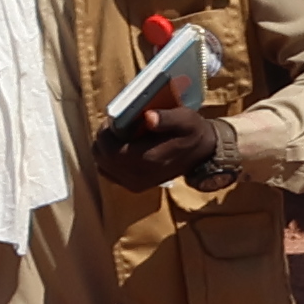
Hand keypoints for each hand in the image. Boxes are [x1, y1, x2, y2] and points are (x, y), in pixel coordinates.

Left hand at [96, 108, 229, 194]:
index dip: (106, 134)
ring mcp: (135, 184)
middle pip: (103, 157)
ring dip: (104, 148)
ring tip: (116, 135)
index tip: (111, 120)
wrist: (201, 154)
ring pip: (102, 165)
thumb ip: (167, 118)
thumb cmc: (191, 132)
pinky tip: (118, 148)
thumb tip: (148, 117)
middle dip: (103, 139)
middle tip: (112, 125)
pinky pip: (108, 172)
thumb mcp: (185, 119)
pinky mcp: (134, 186)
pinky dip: (107, 159)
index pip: (111, 150)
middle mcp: (139, 176)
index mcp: (149, 159)